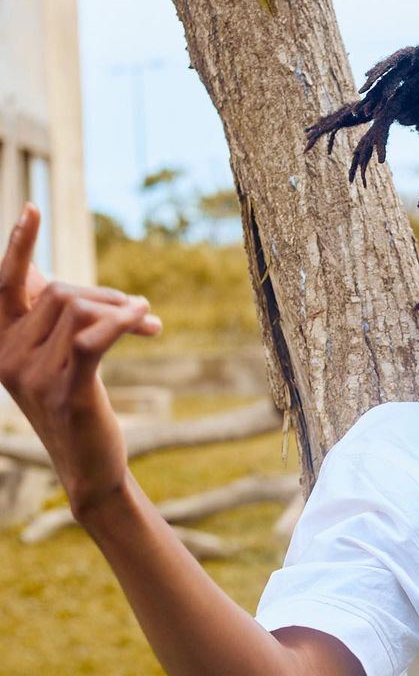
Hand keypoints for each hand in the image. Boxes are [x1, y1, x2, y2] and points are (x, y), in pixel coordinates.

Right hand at [0, 204, 161, 516]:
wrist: (92, 467)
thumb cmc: (76, 405)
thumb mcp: (55, 359)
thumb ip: (53, 319)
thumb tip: (55, 279)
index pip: (4, 285)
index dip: (17, 247)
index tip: (31, 209)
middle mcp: (5, 358)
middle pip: (61, 292)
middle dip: (106, 295)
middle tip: (139, 311)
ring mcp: (33, 376)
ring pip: (81, 310)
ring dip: (122, 311)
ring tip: (147, 325)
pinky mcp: (67, 390)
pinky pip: (93, 337)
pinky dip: (123, 321)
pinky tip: (147, 319)